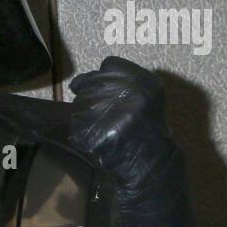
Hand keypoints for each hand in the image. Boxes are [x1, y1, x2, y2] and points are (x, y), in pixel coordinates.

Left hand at [68, 56, 177, 192]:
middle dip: (91, 96)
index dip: (103, 76)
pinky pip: (77, 126)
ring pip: (80, 103)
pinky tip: (98, 139)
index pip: (110, 64)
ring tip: (104, 127)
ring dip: (85, 114)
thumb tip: (75, 83)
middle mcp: (132, 95)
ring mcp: (115, 116)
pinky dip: (82, 133)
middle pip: (90, 83)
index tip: (107, 89)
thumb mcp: (144, 95)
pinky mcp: (100, 135)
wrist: (151, 162)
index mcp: (146, 81)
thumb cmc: (144, 125)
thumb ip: (115, 80)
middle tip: (105, 114)